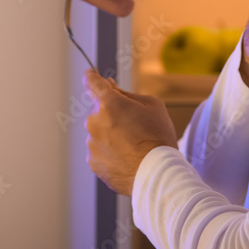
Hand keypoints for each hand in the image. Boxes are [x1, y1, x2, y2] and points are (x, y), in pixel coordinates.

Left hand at [83, 69, 178, 195]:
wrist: (157, 173)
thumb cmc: (158, 137)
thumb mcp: (152, 105)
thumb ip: (127, 95)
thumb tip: (111, 89)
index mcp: (108, 103)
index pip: (93, 83)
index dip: (92, 77)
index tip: (90, 74)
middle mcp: (94, 121)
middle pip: (100, 111)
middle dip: (112, 114)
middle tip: (135, 126)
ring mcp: (92, 143)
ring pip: (100, 132)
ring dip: (111, 134)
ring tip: (134, 146)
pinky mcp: (93, 162)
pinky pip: (100, 150)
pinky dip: (110, 151)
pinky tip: (127, 157)